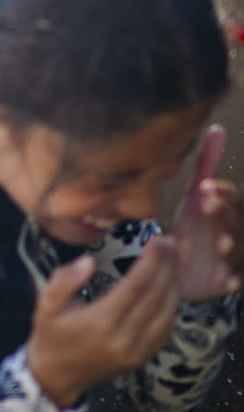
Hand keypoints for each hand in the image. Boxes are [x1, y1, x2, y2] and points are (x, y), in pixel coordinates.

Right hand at [25, 234, 179, 407]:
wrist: (57, 374)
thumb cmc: (51, 333)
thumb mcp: (46, 304)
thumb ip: (64, 280)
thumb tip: (88, 261)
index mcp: (100, 321)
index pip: (136, 285)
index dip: (151, 260)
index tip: (157, 240)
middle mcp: (123, 338)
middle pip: (156, 297)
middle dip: (167, 267)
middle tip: (171, 244)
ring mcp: (136, 352)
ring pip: (167, 314)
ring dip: (174, 286)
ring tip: (173, 262)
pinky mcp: (142, 360)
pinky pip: (165, 331)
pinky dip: (172, 308)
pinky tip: (169, 289)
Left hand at [170, 125, 242, 302]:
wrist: (175, 266)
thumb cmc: (191, 227)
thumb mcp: (195, 194)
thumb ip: (206, 165)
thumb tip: (217, 129)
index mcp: (229, 212)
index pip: (237, 200)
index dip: (226, 194)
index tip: (207, 187)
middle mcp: (236, 234)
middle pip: (240, 224)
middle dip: (227, 215)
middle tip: (209, 205)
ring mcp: (234, 259)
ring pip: (242, 253)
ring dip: (235, 248)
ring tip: (222, 244)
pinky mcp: (228, 282)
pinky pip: (237, 282)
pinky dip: (234, 280)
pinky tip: (228, 279)